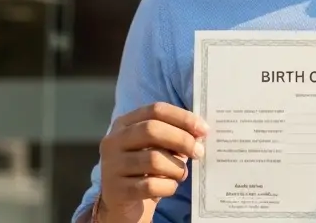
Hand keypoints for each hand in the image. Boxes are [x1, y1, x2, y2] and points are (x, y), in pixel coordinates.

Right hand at [96, 102, 209, 222]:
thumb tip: (200, 133)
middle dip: (182, 140)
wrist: (123, 206)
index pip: (156, 110)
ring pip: (153, 160)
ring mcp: (111, 166)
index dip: (183, 117)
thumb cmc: (146, 170)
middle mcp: (113, 141)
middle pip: (151, 130)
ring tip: (182, 174)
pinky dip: (168, 187)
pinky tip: (170, 187)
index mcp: (124, 124)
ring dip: (177, 168)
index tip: (204, 130)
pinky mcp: (116, 191)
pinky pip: (150, 186)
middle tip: (199, 152)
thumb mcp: (158, 148)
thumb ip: (175, 137)